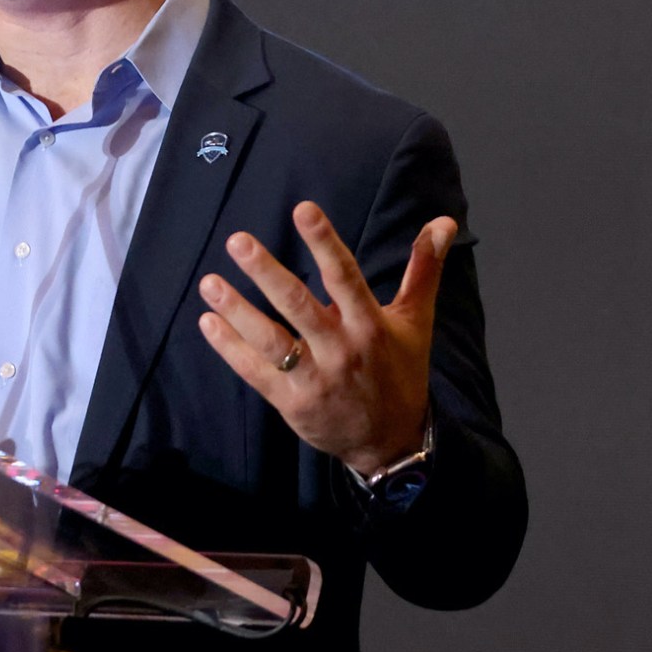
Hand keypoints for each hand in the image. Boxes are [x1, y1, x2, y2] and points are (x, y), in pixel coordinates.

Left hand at [196, 202, 453, 476]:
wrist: (390, 442)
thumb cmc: (400, 371)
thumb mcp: (415, 321)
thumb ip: (424, 269)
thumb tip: (443, 222)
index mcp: (370, 325)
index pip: (346, 277)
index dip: (325, 242)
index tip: (303, 209)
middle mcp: (342, 350)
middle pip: (299, 305)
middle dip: (266, 272)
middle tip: (237, 241)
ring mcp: (315, 378)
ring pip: (270, 340)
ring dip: (237, 310)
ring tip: (209, 281)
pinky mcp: (292, 402)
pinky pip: (255, 372)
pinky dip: (229, 347)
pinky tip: (208, 321)